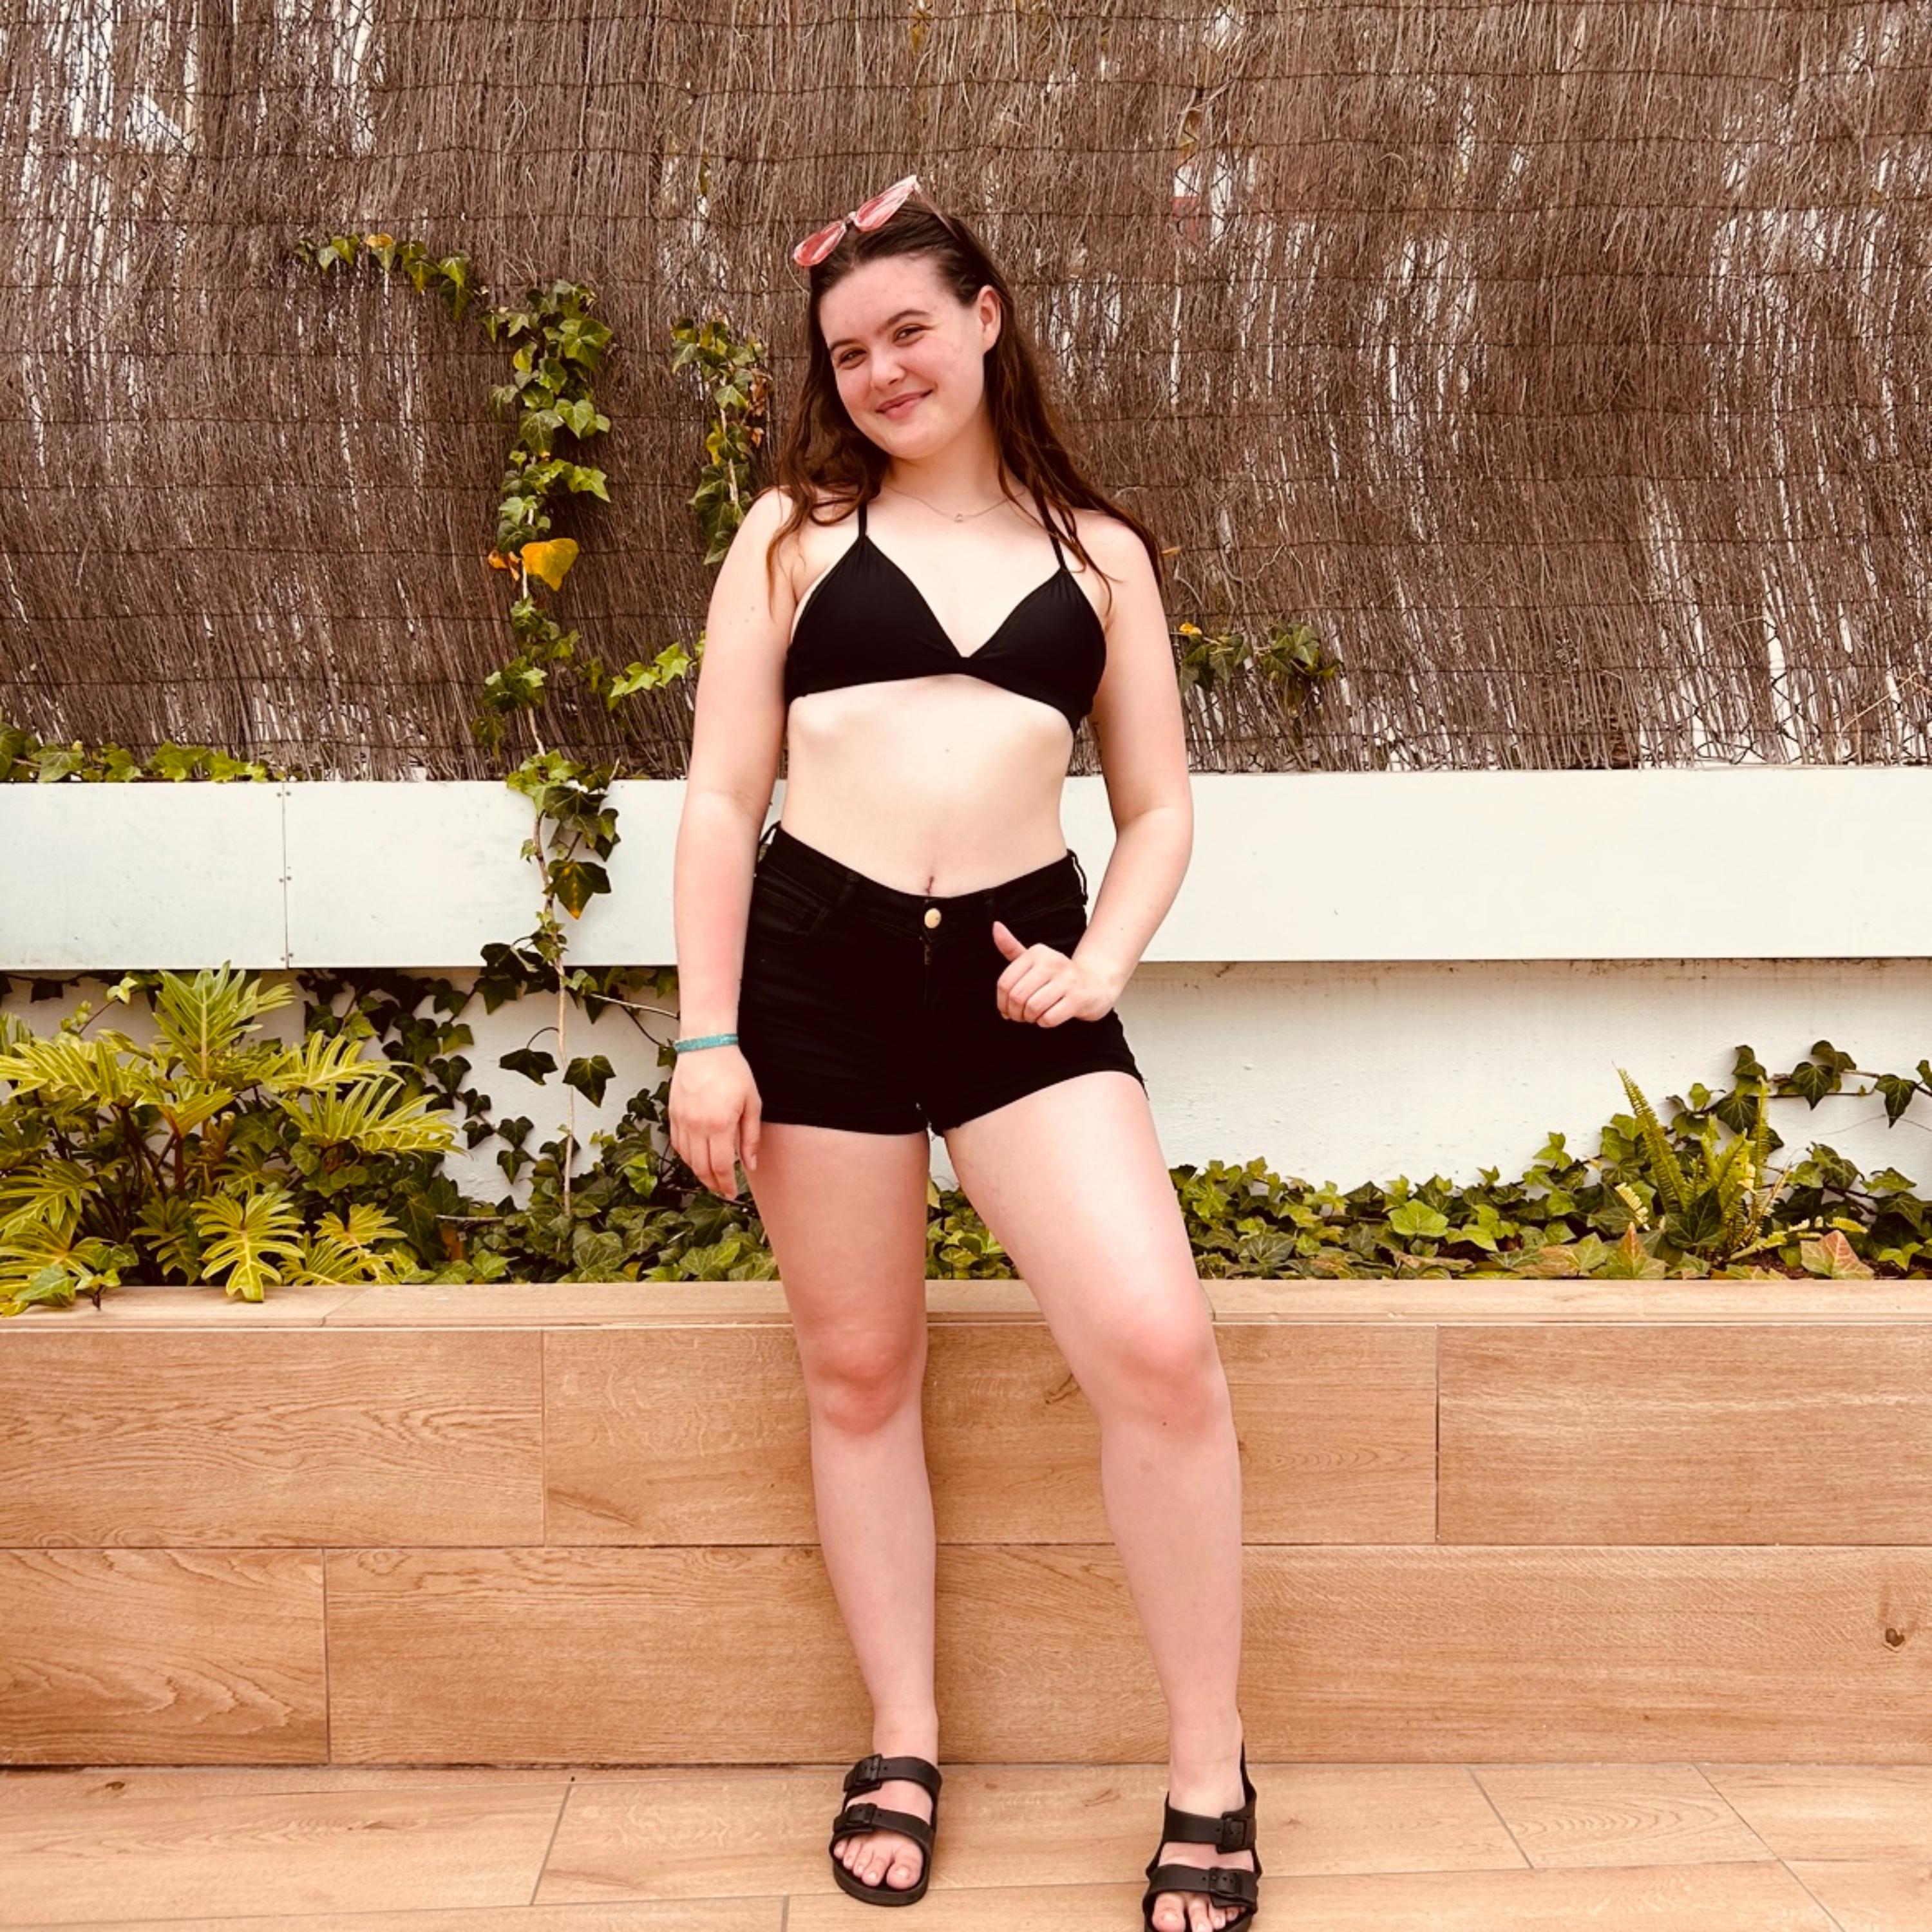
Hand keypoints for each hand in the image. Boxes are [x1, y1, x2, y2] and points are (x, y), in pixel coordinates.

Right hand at [668, 1044, 760, 1199]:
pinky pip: (677, 1145)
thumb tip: (750, 1165)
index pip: (721, 1166)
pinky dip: (686, 1157)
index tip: (732, 1193)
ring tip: (711, 1178)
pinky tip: (696, 1159)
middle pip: (701, 1167)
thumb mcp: (752, 1103)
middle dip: (713, 1184)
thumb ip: (751, 1137)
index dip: (726, 1185)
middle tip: (723, 1190)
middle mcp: (697, 1126)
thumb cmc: (732, 1071)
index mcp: (719, 1124)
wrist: (705, 1047)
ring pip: (687, 1159)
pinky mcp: (673, 1114)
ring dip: (699, 1173)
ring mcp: (682, 1121)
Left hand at [990, 919, 1120, 1025]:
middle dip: (1015, 1013)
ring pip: (1032, 1008)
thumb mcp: (1035, 959)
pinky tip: (1048, 1017)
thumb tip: (995, 926)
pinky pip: (1049, 1018)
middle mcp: (1052, 962)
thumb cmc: (1058, 975)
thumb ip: (1012, 947)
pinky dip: (1044, 1023)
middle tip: (1020, 1016)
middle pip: (1017, 996)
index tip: (1007, 1009)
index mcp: (1037, 953)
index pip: (1004, 982)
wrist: (1095, 983)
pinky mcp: (1078, 998)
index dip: (1001, 1002)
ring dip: (1029, 1018)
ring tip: (1034, 1016)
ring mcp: (1067, 980)